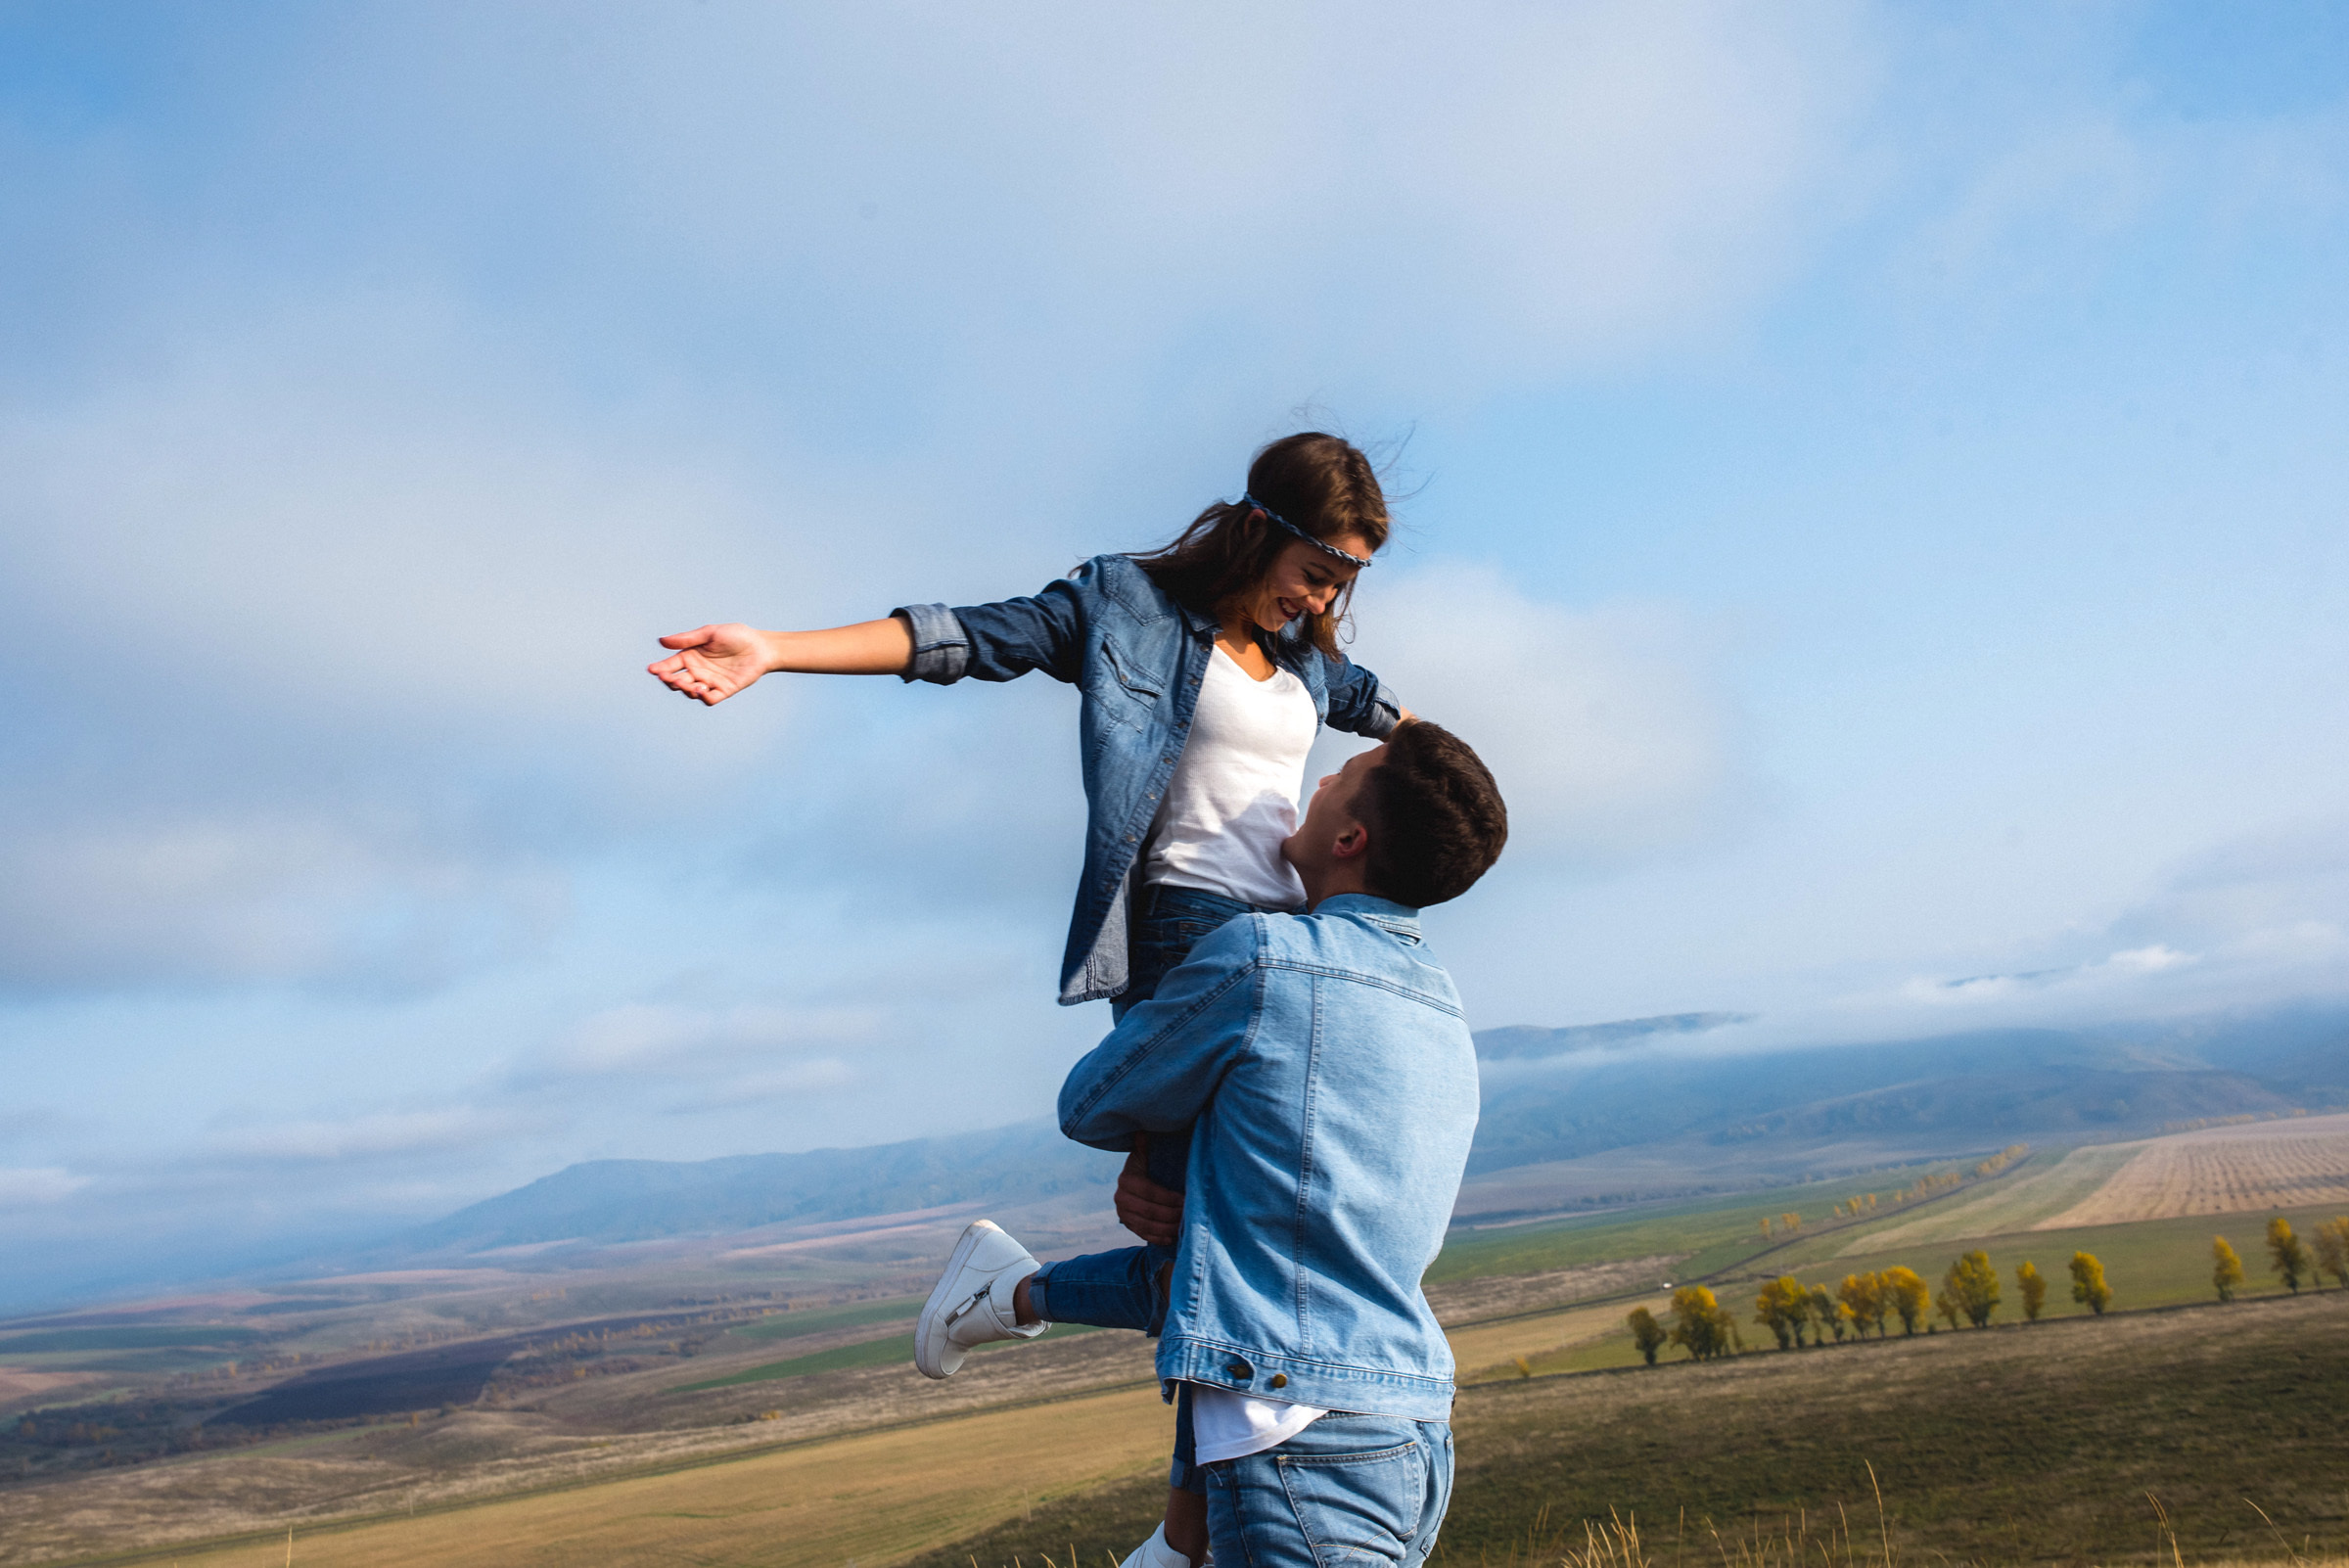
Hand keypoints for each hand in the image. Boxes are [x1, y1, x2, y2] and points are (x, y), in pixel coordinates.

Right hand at [649, 624, 772, 705]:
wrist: (762, 646)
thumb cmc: (736, 636)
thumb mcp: (710, 633)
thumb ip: (687, 639)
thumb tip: (661, 641)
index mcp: (691, 656)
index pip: (670, 665)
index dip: (660, 669)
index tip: (652, 669)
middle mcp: (698, 671)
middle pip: (676, 681)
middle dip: (670, 681)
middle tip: (668, 678)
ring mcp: (710, 682)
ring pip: (690, 692)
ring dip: (685, 689)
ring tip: (687, 683)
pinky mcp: (724, 691)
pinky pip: (709, 699)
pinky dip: (703, 697)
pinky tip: (701, 689)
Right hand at [1115, 1134, 1183, 1246]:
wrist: (1134, 1184)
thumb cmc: (1146, 1167)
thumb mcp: (1144, 1155)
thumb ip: (1144, 1146)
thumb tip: (1142, 1131)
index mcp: (1126, 1180)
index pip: (1150, 1192)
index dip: (1168, 1198)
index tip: (1185, 1199)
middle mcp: (1121, 1199)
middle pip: (1149, 1211)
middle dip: (1171, 1214)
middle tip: (1188, 1215)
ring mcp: (1123, 1215)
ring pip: (1147, 1225)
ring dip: (1167, 1228)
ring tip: (1183, 1226)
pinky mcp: (1129, 1226)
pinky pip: (1144, 1235)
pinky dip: (1159, 1238)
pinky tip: (1172, 1237)